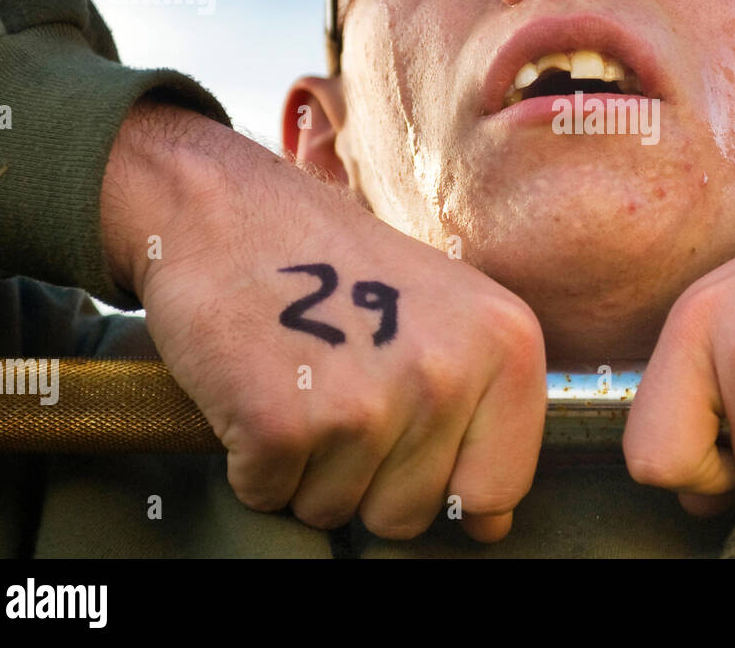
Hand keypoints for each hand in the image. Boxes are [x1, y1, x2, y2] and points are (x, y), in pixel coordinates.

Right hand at [100, 100, 545, 541]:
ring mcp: (368, 403)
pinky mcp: (284, 425)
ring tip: (304, 379)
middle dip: (366, 475)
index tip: (412, 438)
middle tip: (341, 387)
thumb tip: (492, 524)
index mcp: (506, 345)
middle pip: (410, 514)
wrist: (229, 211)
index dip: (446, 482)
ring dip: (308, 466)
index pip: (498, 488)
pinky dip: (253, 460)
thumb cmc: (336, 264)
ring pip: (337, 513)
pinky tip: (260, 386)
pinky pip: (271, 497)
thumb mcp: (449, 314)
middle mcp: (448, 375)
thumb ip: (483, 411)